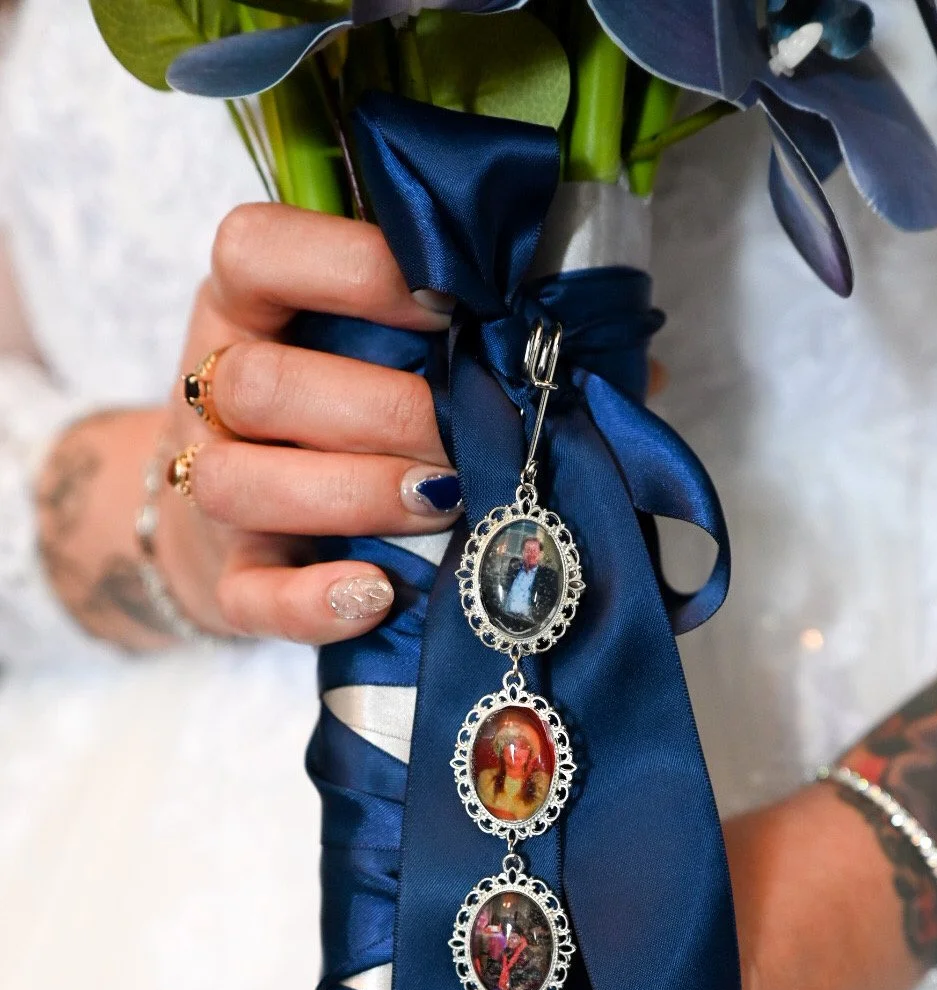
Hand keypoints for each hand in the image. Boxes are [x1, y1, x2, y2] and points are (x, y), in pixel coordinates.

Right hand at [37, 204, 457, 649]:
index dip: (349, 267)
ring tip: (443, 503)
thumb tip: (541, 318)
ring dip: (353, 495)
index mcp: (244, 308)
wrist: (242, 517)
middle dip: (380, 411)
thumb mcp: (360, 334)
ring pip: (238, 486)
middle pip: (256, 386)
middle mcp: (211, 394)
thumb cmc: (339, 398)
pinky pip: (250, 597)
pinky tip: (378, 594)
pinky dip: (312, 603)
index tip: (449, 301)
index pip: (253, 252)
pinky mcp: (229, 580)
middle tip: (463, 432)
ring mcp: (211, 490)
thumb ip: (420, 314)